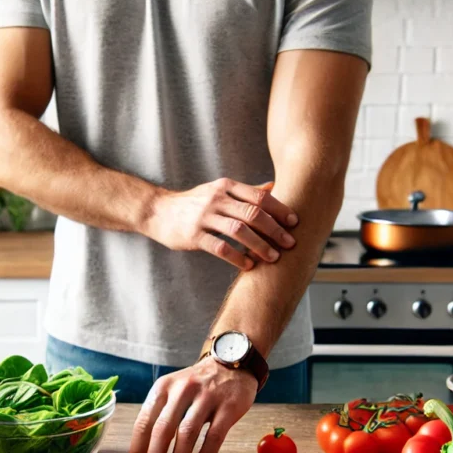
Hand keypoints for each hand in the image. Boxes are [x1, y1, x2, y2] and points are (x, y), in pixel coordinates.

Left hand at [127, 360, 258, 452]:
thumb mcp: (173, 389)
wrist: (232, 363)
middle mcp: (182, 390)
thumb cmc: (197, 384)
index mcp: (163, 388)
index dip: (138, 448)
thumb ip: (159, 414)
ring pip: (187, 432)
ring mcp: (207, 397)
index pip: (145, 421)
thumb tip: (144, 452)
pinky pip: (214, 435)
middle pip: (163, 428)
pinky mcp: (228, 406)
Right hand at [144, 179, 297, 270]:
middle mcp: (216, 199)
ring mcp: (204, 217)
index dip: (279, 209)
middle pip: (252, 213)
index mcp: (225, 187)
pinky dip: (236, 257)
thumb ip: (245, 191)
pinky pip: (220, 247)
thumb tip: (273, 187)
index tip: (295, 222)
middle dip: (274, 229)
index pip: (259, 196)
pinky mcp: (194, 235)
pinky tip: (248, 265)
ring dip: (259, 245)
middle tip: (290, 243)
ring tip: (273, 257)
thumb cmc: (193, 203)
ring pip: (238, 230)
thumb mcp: (218, 190)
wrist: (158, 212)